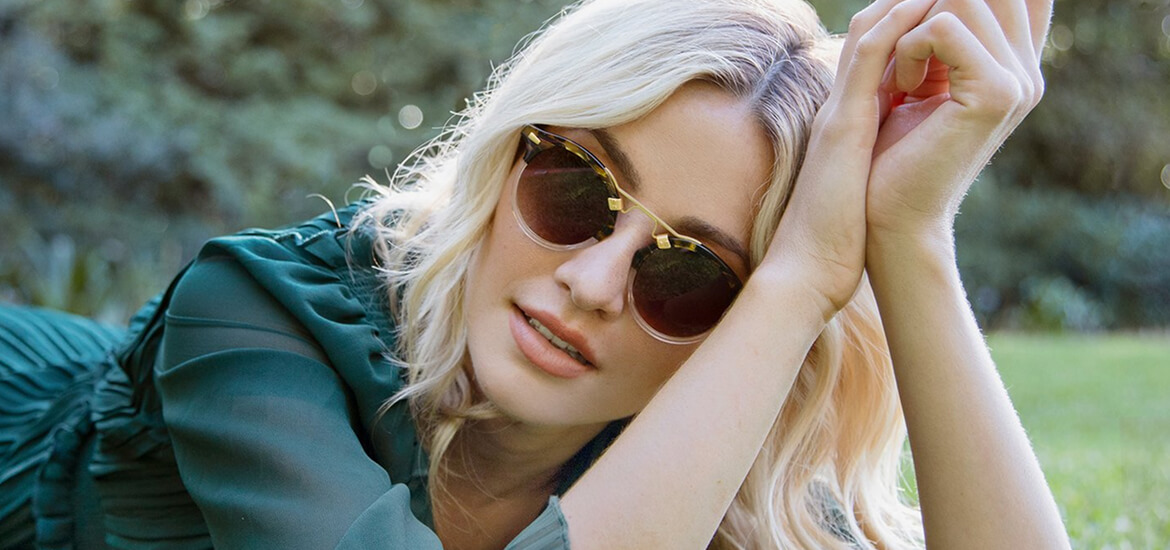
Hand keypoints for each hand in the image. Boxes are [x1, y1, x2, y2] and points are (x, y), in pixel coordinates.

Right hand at [759, 0, 952, 316]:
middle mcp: (841, 104)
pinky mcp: (841, 127)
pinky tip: (924, 8)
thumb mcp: (867, 184)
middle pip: (874, 26)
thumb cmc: (839, 238)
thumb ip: (883, 154)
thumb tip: (911, 142)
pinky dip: (896, 27)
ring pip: (870, 30)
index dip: (911, 21)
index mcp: (849, 117)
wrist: (808, 271)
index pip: (878, 50)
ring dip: (906, 3)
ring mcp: (837, 111)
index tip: (946, 13)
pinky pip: (868, 59)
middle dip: (911, 3)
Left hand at [864, 0, 1050, 239]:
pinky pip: (944, 29)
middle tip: (904, 57)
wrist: (889, 214)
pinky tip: (903, 89)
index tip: (926, 31)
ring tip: (902, 79)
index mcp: (1013, 62)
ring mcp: (1017, 81)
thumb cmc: (891, 151)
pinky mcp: (995, 94)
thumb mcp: (919, 76)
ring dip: (912, 30)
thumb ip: (941, 31)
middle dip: (929, 6)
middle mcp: (1025, 69)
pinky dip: (909, 49)